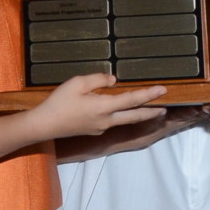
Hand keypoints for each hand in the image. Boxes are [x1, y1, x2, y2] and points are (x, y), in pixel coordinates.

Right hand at [35, 71, 166, 136]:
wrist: (44, 125)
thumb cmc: (59, 102)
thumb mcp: (78, 83)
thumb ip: (98, 79)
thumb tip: (114, 80)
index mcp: (104, 107)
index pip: (132, 100)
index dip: (149, 95)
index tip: (164, 90)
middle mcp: (106, 120)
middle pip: (134, 117)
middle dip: (151, 112)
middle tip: (165, 108)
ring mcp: (100, 127)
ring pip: (124, 120)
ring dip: (138, 115)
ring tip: (149, 110)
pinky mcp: (94, 130)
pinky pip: (112, 121)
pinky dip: (122, 116)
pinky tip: (120, 110)